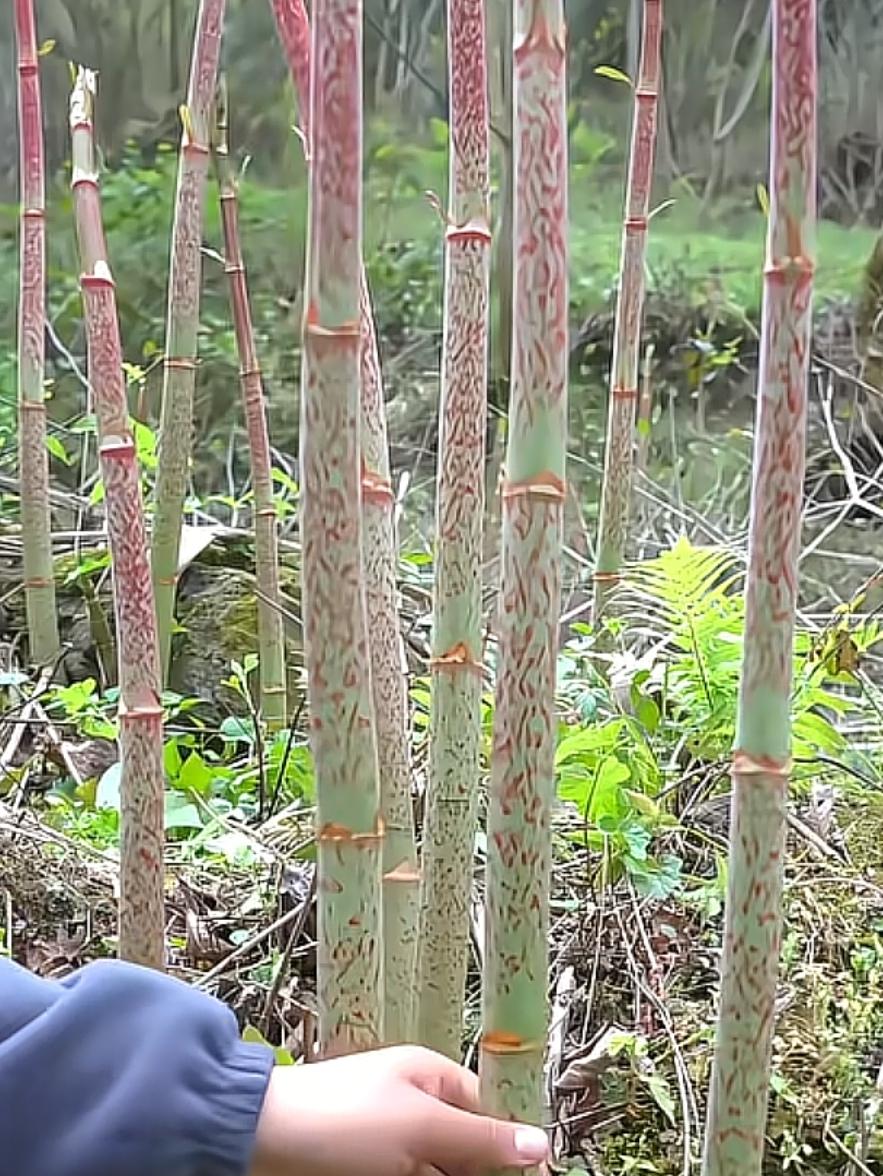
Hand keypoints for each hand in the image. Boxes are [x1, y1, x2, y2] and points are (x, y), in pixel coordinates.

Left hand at [250, 1044, 549, 1175]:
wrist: (256, 1140)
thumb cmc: (339, 1120)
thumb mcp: (420, 1128)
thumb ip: (479, 1139)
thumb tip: (539, 1143)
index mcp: (431, 1078)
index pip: (490, 1112)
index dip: (513, 1147)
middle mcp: (415, 1106)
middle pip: (467, 1148)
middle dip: (482, 1170)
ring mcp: (391, 1142)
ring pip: (438, 1169)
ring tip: (424, 1174)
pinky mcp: (369, 1168)